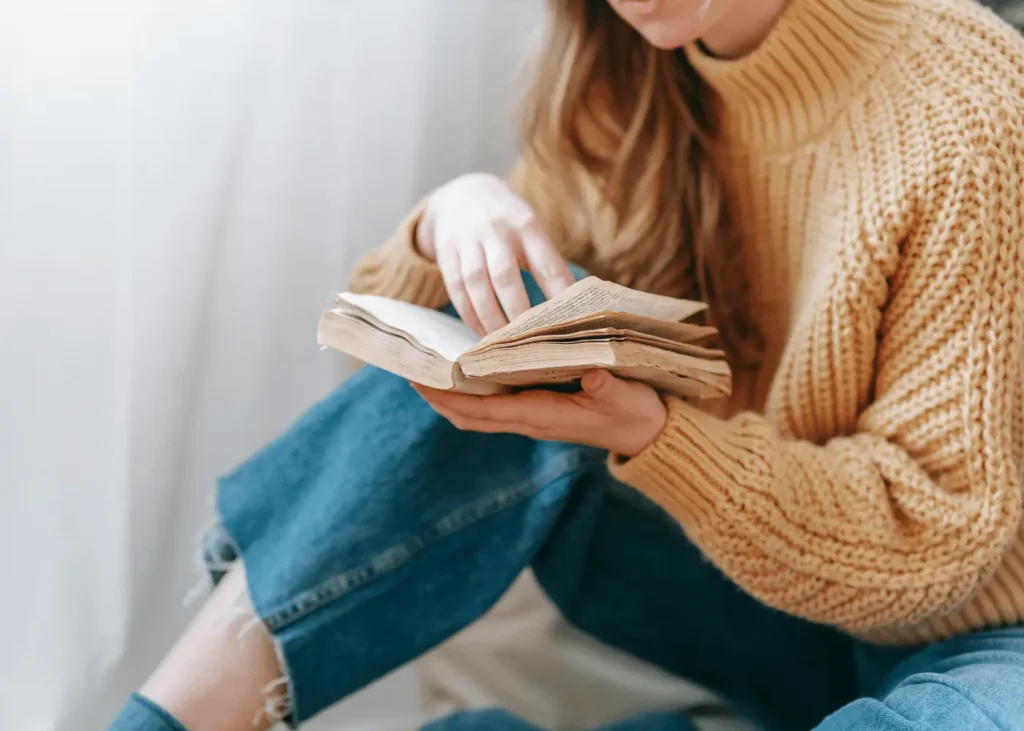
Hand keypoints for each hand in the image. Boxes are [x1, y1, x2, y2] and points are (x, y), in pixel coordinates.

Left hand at [413, 370, 667, 456]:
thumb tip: (592, 373)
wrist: (648, 434)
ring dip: (451, 397)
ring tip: (428, 371)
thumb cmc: (635, 411)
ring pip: (479, 413)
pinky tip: (465, 374)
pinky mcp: (539, 412)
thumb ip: (607, 386)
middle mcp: (530, 420)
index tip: (422, 380)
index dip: (450, 398)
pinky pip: (494, 407)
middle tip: (410, 371)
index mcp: (542, 415)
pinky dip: (473, 395)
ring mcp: (532, 418)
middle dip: (439, 397)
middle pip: (470, 415)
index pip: (485, 410)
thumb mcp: (625, 395)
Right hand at [416, 173, 574, 335]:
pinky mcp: (446, 253)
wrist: (462, 192)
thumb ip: (547, 261)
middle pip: (506, 275)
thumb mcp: (531, 228)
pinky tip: (481, 334)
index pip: (545, 263)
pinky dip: (469, 315)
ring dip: (490, 318)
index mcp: (526, 225)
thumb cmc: (508, 221)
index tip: (568, 321)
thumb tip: (572, 306)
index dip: (557, 293)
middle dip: (518, 311)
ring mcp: (468, 242)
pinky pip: (456, 289)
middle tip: (530, 341)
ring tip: (503, 344)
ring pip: (477, 284)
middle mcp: (496, 231)